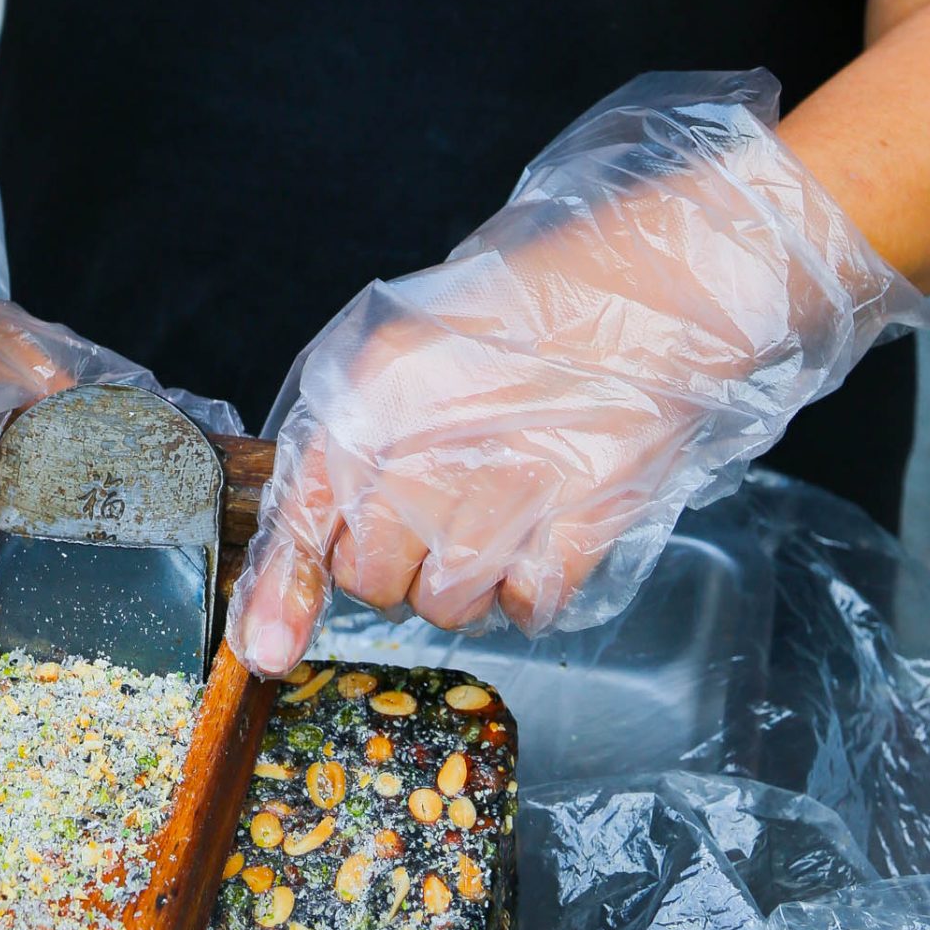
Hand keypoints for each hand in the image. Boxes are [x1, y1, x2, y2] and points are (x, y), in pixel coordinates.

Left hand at [228, 75, 927, 677]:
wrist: (662, 279)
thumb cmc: (540, 299)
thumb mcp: (419, 337)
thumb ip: (360, 427)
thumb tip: (318, 523)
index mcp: (376, 382)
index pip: (304, 511)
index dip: (280, 592)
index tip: (268, 650)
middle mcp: (429, 440)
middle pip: (371, 575)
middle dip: (396, 561)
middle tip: (437, 509)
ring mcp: (512, 486)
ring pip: (447, 605)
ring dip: (467, 578)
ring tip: (502, 506)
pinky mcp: (584, 520)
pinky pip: (528, 604)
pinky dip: (533, 584)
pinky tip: (549, 523)